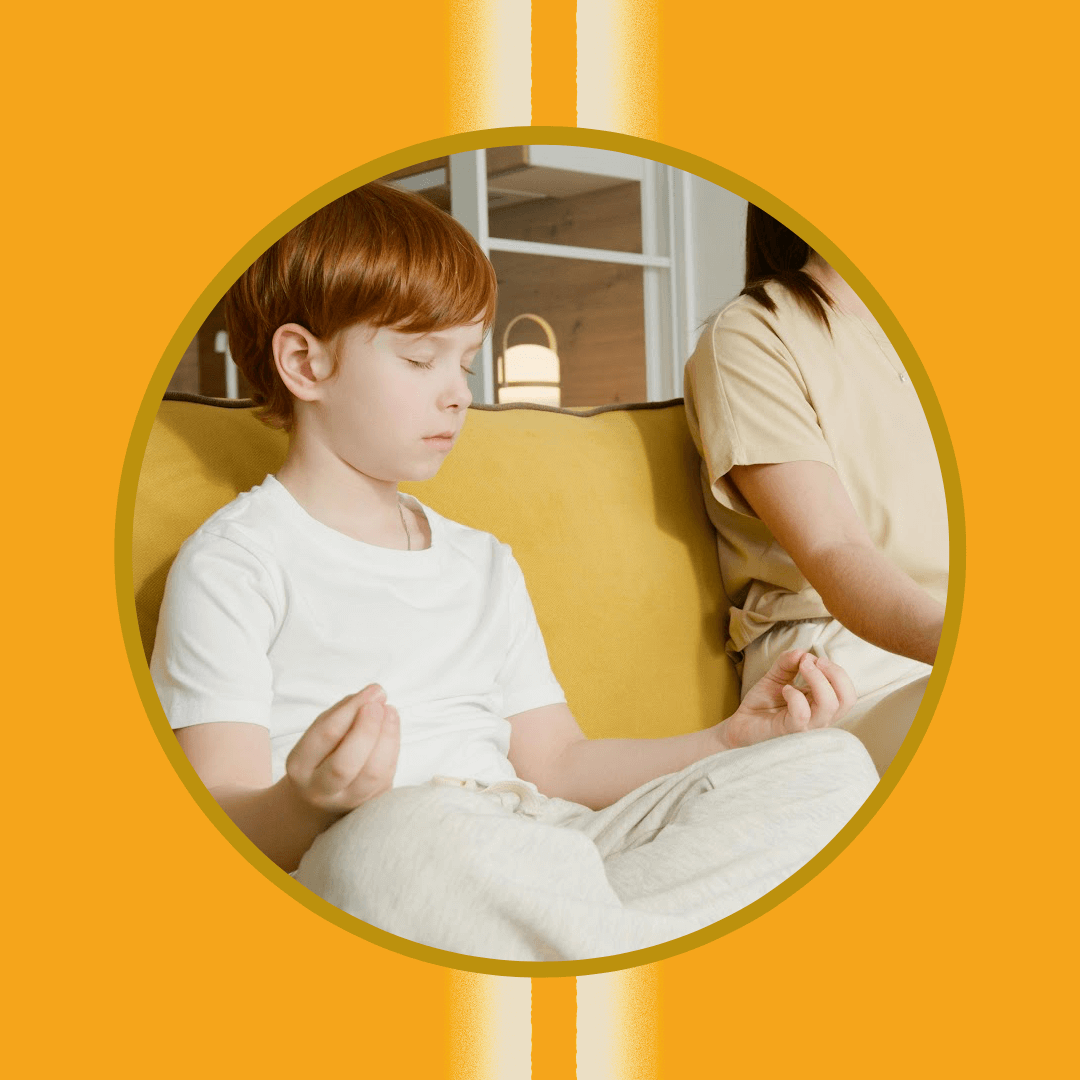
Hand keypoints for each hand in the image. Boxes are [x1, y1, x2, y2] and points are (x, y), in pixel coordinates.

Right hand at [285, 684, 399, 813]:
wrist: (318, 800)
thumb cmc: (322, 756)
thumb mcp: (320, 732)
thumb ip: (344, 713)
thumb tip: (375, 695)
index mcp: (300, 765)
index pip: (327, 735)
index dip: (353, 710)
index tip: (373, 691)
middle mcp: (320, 789)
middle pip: (345, 763)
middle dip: (367, 729)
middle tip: (380, 704)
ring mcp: (347, 801)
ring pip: (372, 774)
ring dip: (387, 737)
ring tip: (390, 712)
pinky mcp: (370, 805)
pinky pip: (386, 777)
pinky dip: (393, 749)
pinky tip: (392, 728)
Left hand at [717, 650, 855, 749]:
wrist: (740, 724)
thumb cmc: (763, 703)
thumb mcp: (776, 676)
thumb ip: (788, 662)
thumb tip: (802, 652)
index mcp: (821, 705)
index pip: (847, 692)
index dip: (837, 672)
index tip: (815, 658)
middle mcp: (820, 718)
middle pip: (847, 700)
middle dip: (835, 674)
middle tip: (812, 662)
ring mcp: (807, 727)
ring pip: (829, 705)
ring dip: (817, 679)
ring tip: (801, 667)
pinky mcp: (790, 731)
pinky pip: (801, 714)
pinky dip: (795, 695)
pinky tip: (784, 689)